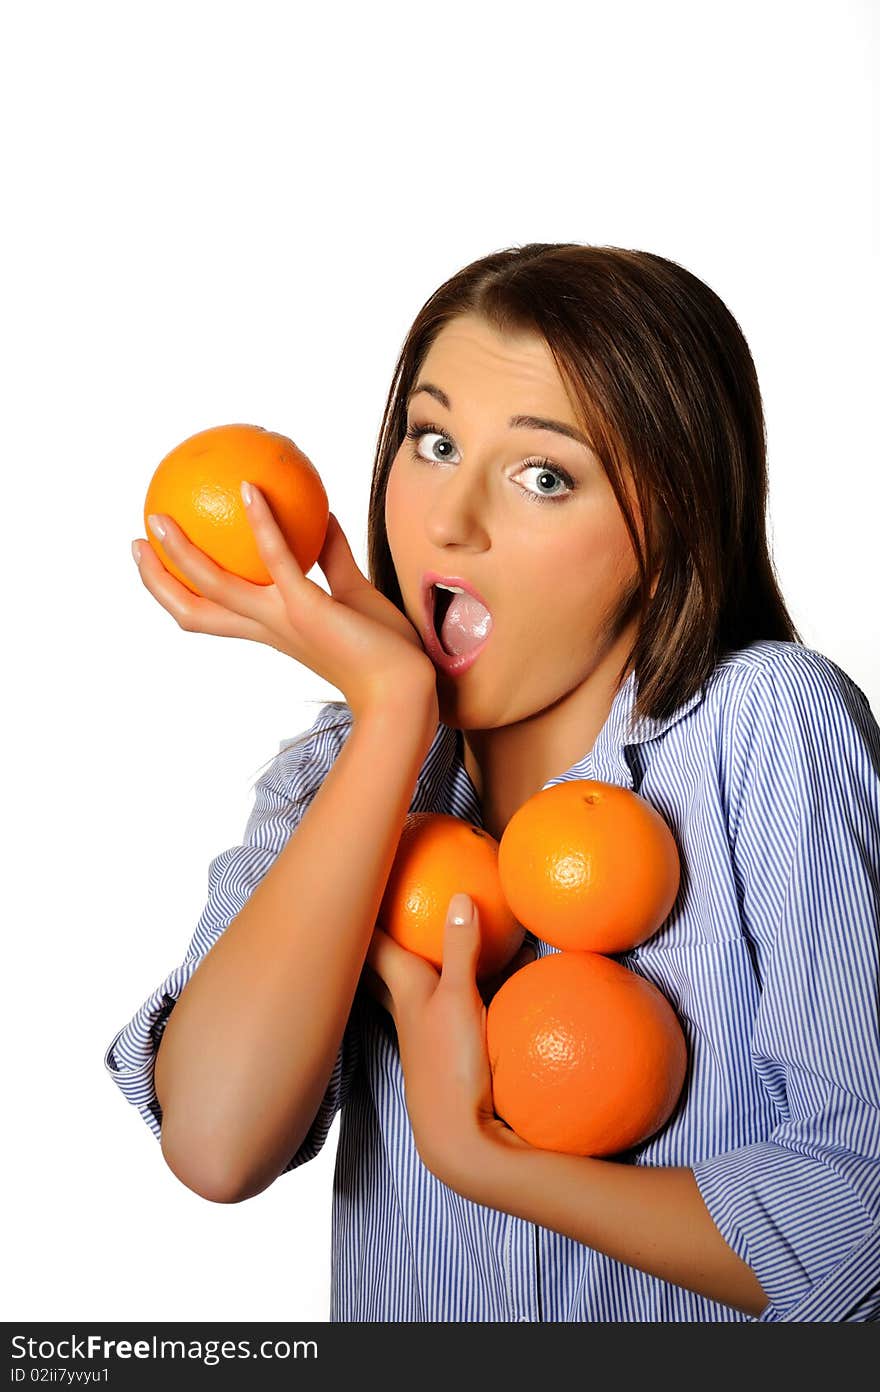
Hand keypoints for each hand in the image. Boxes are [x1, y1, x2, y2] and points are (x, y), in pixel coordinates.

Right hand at [133, 483, 436, 719]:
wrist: (406, 690)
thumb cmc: (385, 651)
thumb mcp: (353, 595)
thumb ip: (332, 558)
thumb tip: (322, 515)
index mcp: (272, 628)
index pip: (212, 614)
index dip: (179, 590)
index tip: (160, 561)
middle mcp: (268, 627)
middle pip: (194, 608)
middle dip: (158, 578)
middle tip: (137, 541)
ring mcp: (283, 619)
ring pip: (214, 587)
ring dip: (182, 552)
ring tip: (159, 516)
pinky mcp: (307, 608)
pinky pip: (278, 559)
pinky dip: (261, 524)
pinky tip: (251, 487)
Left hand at [361, 893, 535, 1192]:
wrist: (456, 1137)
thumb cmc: (452, 1066)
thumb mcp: (461, 1000)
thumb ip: (461, 948)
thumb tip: (460, 895)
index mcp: (402, 987)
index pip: (367, 940)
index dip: (354, 908)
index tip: (342, 877)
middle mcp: (400, 1004)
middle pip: (371, 960)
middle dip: (360, 932)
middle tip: (356, 898)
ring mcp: (414, 1028)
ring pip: (391, 982)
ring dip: (386, 957)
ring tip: (386, 930)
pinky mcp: (432, 1046)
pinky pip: (418, 1000)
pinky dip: (420, 980)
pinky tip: (435, 982)